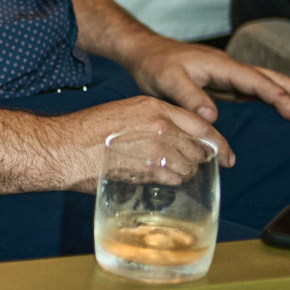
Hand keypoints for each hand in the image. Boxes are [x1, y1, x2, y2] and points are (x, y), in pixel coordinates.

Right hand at [45, 96, 231, 190]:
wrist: (63, 147)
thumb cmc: (85, 133)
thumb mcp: (123, 115)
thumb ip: (152, 124)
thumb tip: (174, 142)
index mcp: (154, 106)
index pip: (201, 123)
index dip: (218, 143)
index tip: (226, 155)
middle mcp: (161, 123)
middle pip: (200, 147)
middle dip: (199, 161)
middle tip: (191, 170)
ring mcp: (157, 145)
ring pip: (190, 165)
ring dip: (182, 173)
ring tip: (162, 174)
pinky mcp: (150, 167)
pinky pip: (176, 179)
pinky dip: (170, 183)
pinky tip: (154, 180)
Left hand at [123, 33, 289, 122]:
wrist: (143, 52)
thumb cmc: (154, 64)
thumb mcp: (167, 81)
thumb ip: (190, 97)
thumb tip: (213, 116)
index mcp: (222, 65)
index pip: (258, 82)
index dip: (278, 98)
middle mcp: (231, 69)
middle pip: (273, 79)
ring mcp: (229, 76)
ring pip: (267, 84)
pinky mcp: (223, 84)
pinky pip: (254, 92)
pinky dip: (272, 100)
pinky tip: (282, 112)